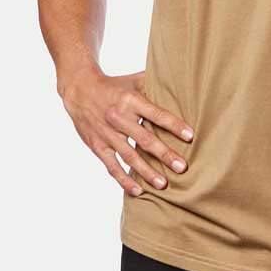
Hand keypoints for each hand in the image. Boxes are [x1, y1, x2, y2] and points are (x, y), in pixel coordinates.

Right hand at [58, 64, 193, 195]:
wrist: (80, 90)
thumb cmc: (114, 86)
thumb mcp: (133, 80)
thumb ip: (155, 83)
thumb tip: (181, 81)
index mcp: (131, 100)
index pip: (156, 114)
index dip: (173, 125)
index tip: (190, 136)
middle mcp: (119, 118)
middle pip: (145, 139)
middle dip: (164, 154)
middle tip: (182, 167)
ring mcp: (107, 134)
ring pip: (129, 156)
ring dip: (147, 171)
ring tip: (163, 184)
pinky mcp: (97, 146)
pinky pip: (112, 166)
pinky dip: (124, 179)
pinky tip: (138, 190)